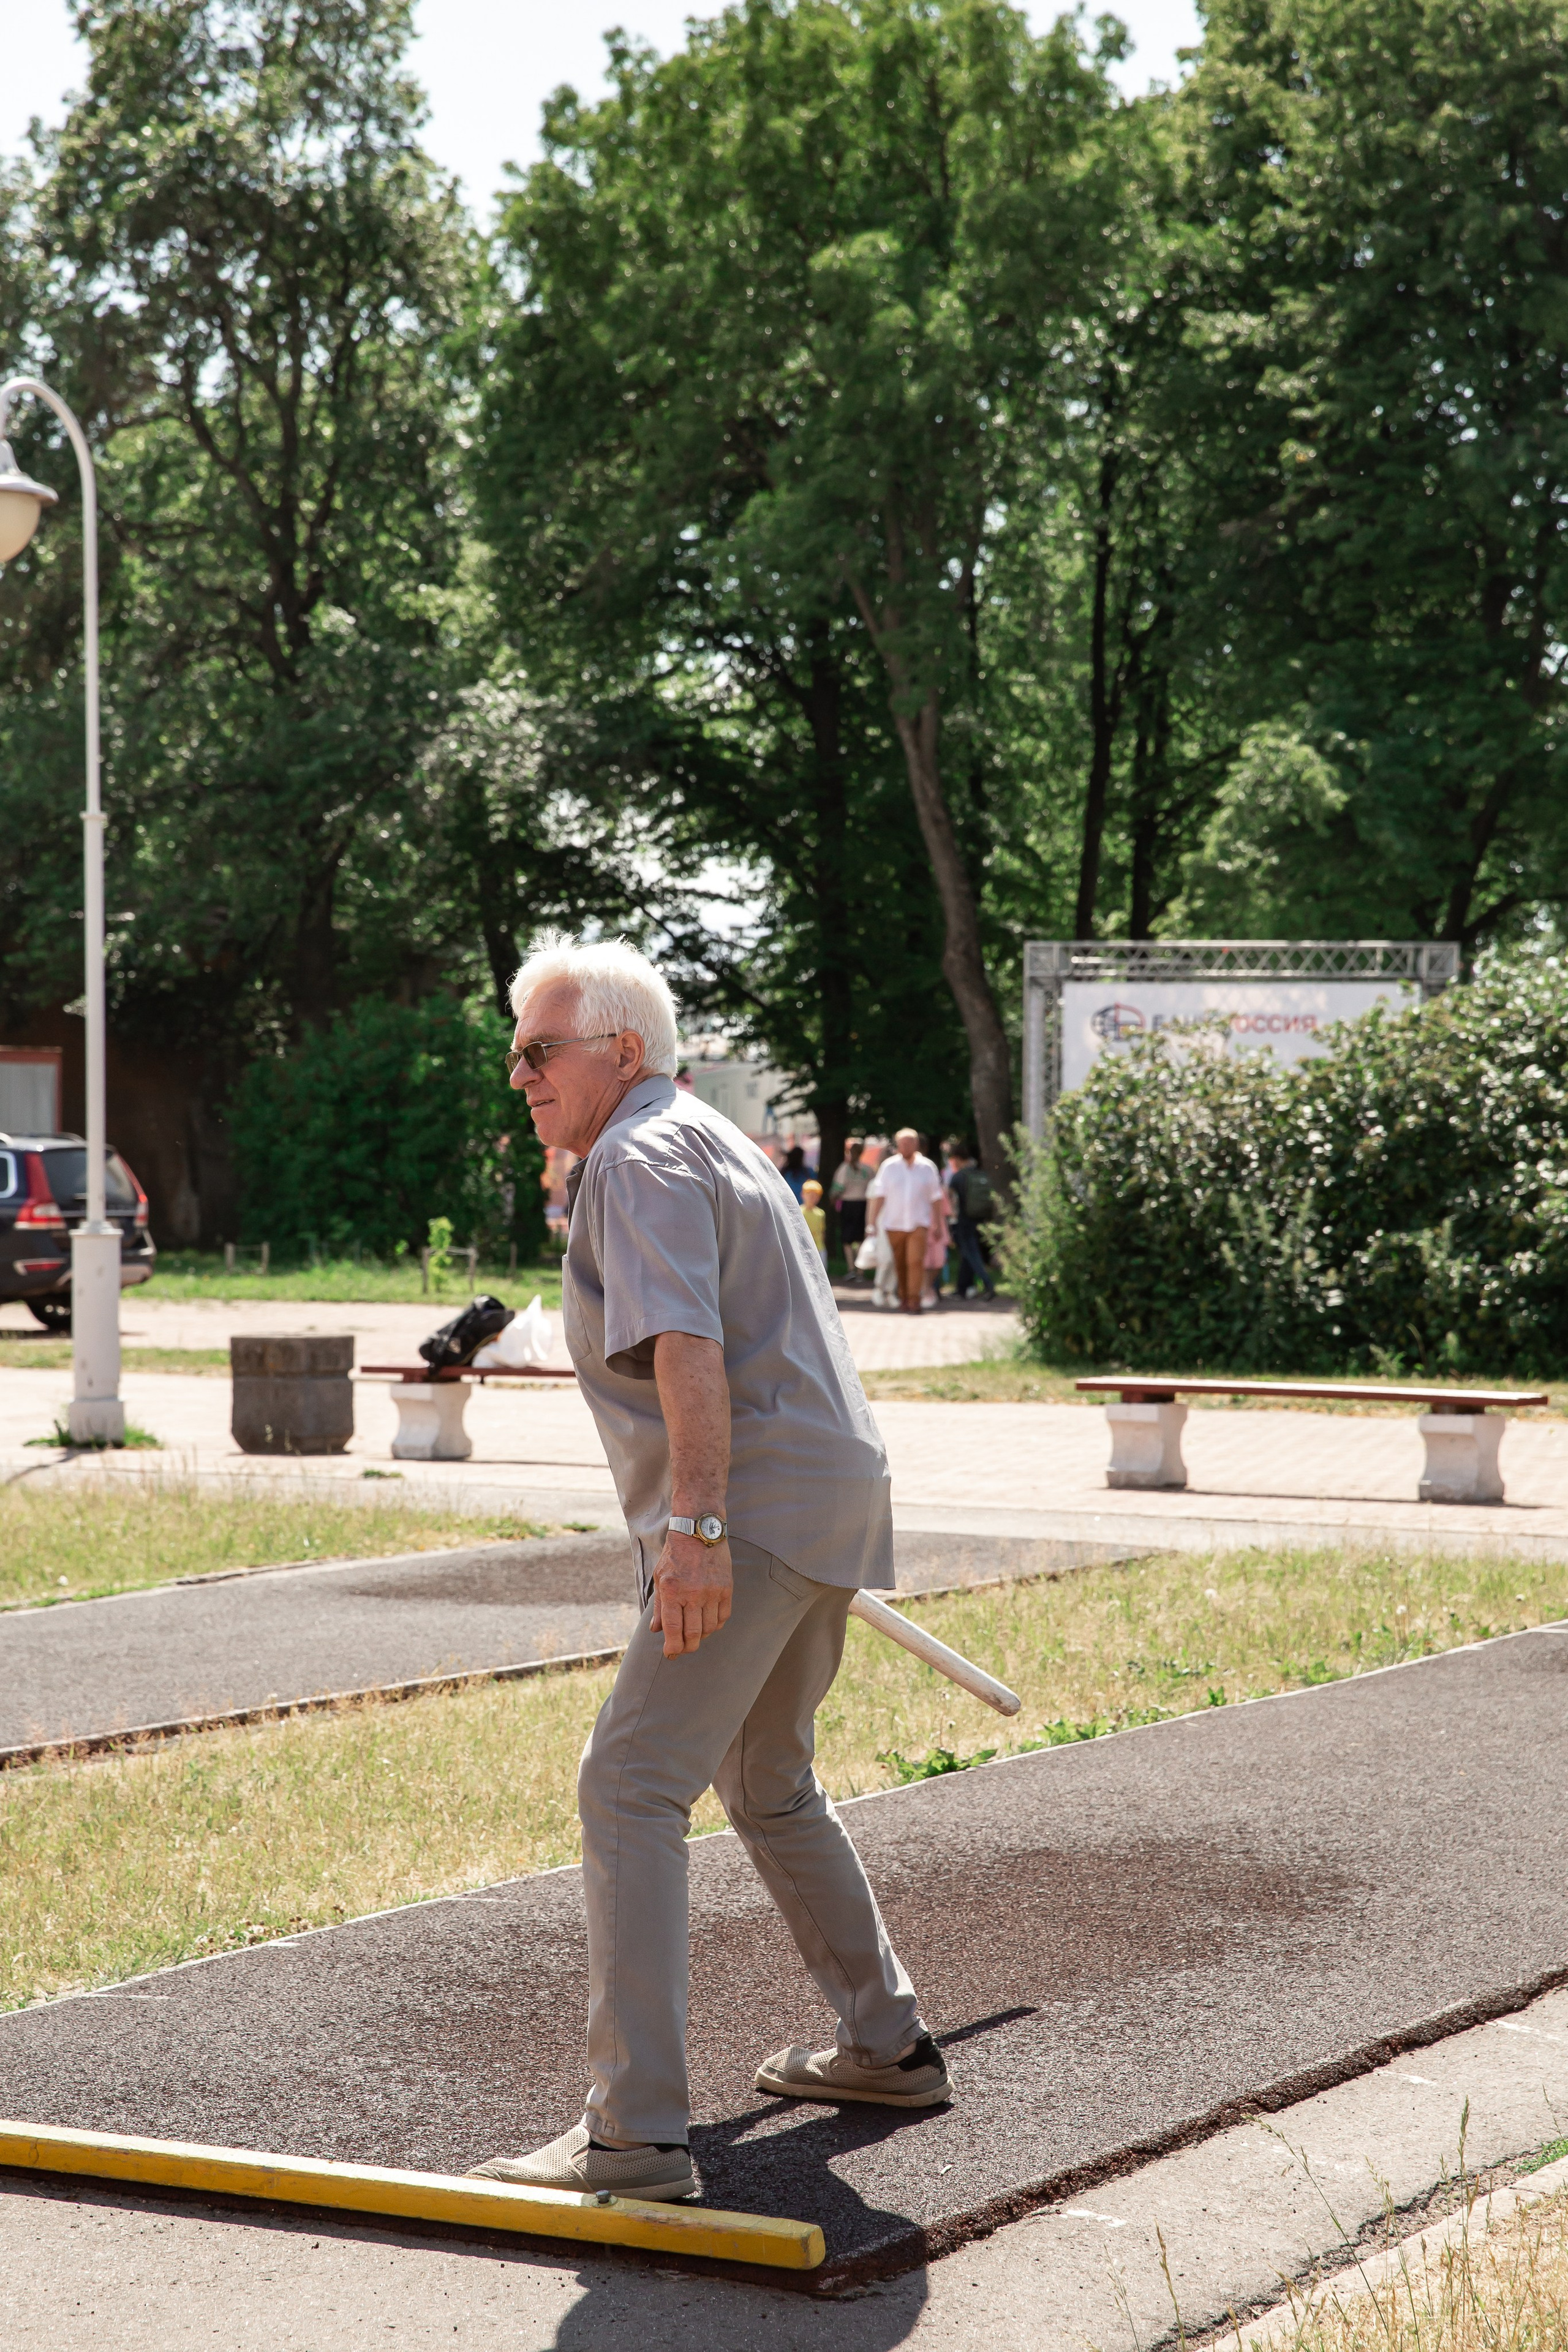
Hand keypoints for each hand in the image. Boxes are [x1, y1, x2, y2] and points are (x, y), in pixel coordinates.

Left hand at [651, 1532, 732, 1657]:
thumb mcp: (660, 1577)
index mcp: (672, 1591)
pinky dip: (715, 1625)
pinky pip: (723, 1617)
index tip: (671, 1654)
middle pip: (693, 1635)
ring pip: (709, 1628)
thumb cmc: (675, 1554)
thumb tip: (656, 1631)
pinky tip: (708, 1623)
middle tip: (683, 1649)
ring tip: (694, 1633)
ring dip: (701, 1636)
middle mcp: (693, 1593)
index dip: (672, 1648)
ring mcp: (711, 1591)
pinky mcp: (726, 1588)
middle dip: (687, 1648)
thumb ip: (659, 1607)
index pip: (673, 1630)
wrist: (698, 1530)